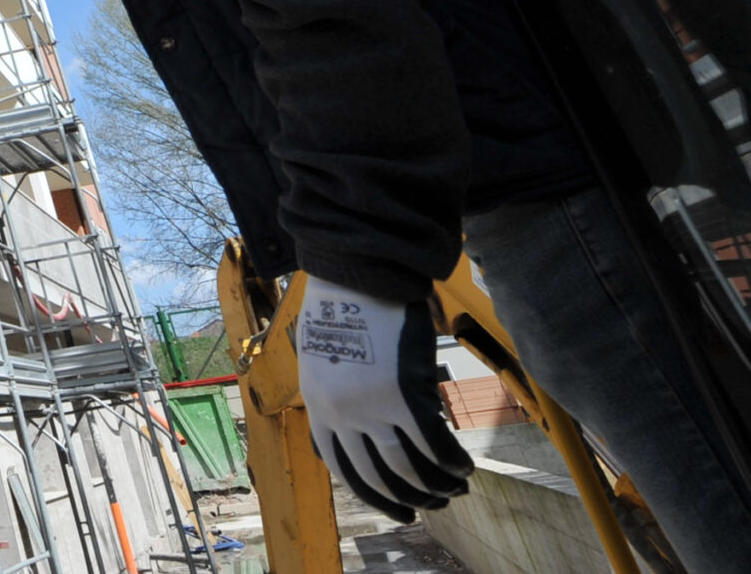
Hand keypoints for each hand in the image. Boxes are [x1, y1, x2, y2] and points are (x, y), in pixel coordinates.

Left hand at [294, 275, 474, 521]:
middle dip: (411, 499)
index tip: (397, 510)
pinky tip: (465, 468)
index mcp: (318, 406)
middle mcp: (340, 413)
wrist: (357, 273)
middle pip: (379, 477)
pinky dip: (452, 464)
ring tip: (456, 489)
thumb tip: (369, 432)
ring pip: (409, 468)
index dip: (373, 495)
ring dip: (436, 487)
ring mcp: (371, 407)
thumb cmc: (346, 309)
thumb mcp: (326, 359)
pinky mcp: (403, 395)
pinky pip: (434, 445)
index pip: (343, 469)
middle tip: (436, 505)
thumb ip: (339, 396)